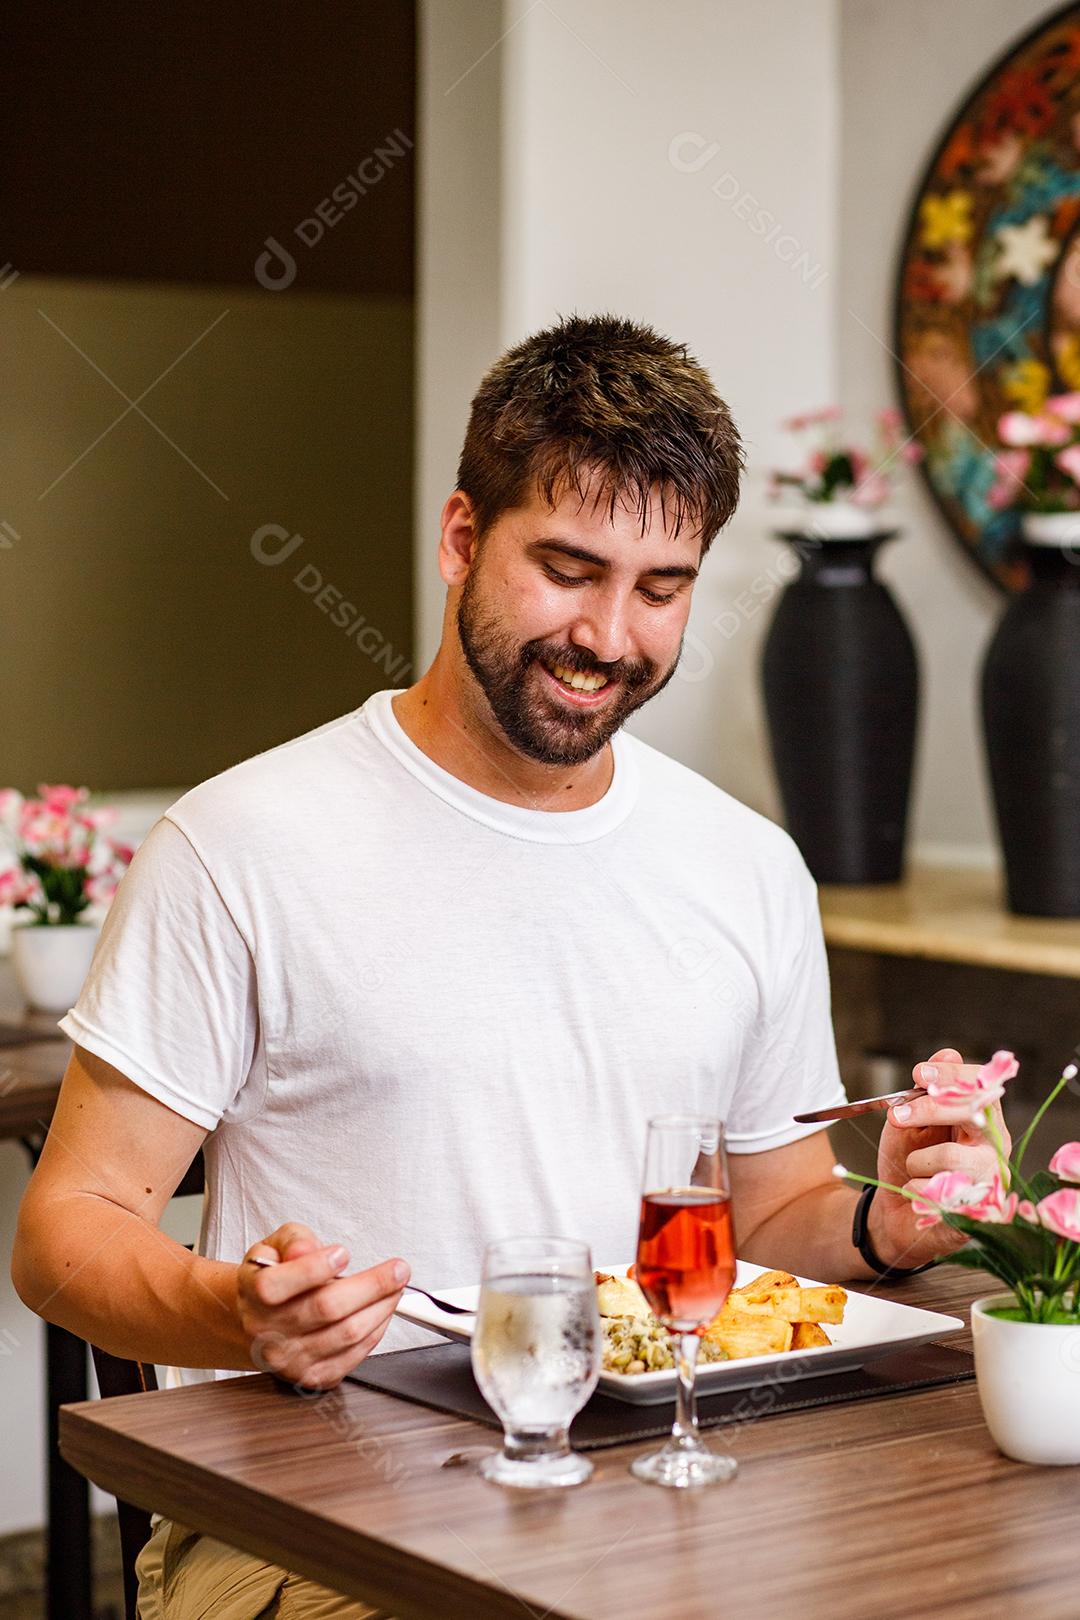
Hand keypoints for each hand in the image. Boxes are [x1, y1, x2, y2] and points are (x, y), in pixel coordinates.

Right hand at [236, 1222, 409, 1389]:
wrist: (258, 1322)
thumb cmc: (272, 1277)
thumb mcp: (274, 1245)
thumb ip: (293, 1240)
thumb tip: (306, 1249)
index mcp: (253, 1293)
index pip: (276, 1286)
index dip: (313, 1268)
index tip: (343, 1253)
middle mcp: (267, 1331)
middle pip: (325, 1309)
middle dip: (371, 1286)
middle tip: (398, 1270)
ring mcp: (289, 1359)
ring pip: (346, 1334)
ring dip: (381, 1308)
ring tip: (396, 1287)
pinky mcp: (310, 1376)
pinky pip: (352, 1356)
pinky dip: (375, 1331)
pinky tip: (382, 1311)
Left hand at [868, 1047, 1011, 1269]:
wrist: (898, 1214)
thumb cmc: (910, 1163)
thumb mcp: (911, 1120)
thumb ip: (928, 1091)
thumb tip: (948, 1050)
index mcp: (983, 1119)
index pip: (979, 1086)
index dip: (951, 1076)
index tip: (918, 1074)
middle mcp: (995, 1147)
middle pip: (973, 1114)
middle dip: (929, 1109)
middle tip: (896, 1116)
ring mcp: (991, 1180)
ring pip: (950, 1157)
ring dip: (916, 1161)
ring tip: (914, 1169)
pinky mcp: (980, 1213)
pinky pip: (940, 1192)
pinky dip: (916, 1190)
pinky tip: (919, 1194)